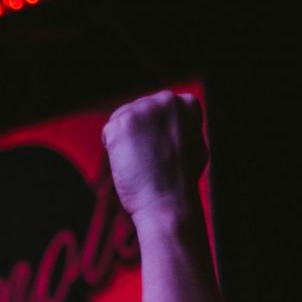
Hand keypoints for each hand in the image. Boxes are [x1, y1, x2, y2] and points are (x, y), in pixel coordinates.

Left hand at [101, 90, 207, 221]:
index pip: (156, 111)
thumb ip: (181, 126)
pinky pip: (108, 134)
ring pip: (121, 122)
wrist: (168, 202)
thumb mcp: (193, 144)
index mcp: (185, 102)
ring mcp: (142, 109)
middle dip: (139, 137)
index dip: (156, 136)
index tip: (165, 154)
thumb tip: (173, 117)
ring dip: (125, 143)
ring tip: (143, 162)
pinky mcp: (120, 123)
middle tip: (152, 161)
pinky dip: (113, 152)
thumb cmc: (181, 181)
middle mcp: (165, 99)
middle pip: (136, 112)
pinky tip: (131, 164)